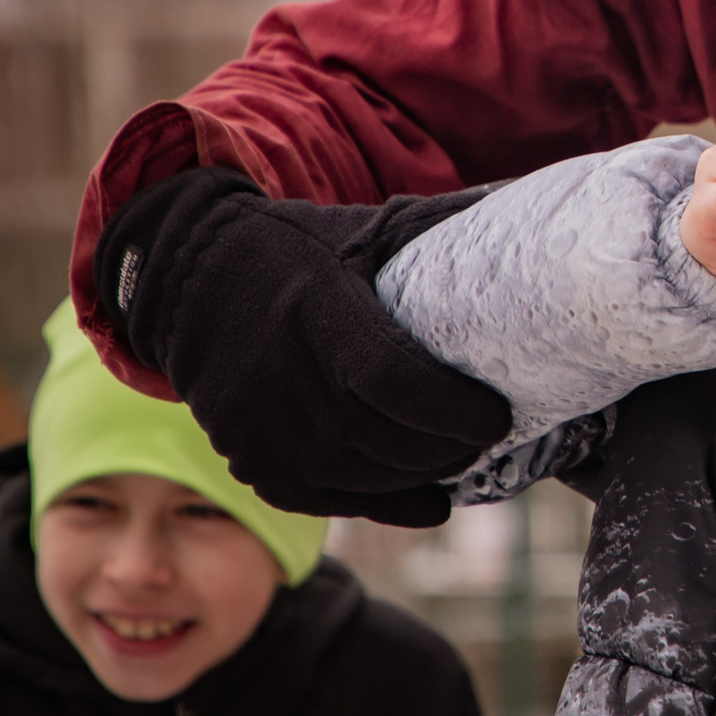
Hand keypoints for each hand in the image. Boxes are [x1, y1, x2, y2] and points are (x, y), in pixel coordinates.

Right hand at [95, 168, 514, 526]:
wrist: (187, 284)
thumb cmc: (294, 251)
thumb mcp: (359, 229)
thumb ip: (433, 230)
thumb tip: (528, 213)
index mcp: (319, 313)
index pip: (399, 383)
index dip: (457, 410)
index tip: (500, 413)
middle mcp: (286, 379)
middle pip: (390, 439)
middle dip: (453, 446)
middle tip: (491, 435)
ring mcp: (263, 430)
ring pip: (367, 476)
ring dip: (425, 474)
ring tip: (463, 455)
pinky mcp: (253, 463)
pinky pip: (331, 501)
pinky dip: (387, 502)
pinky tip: (428, 496)